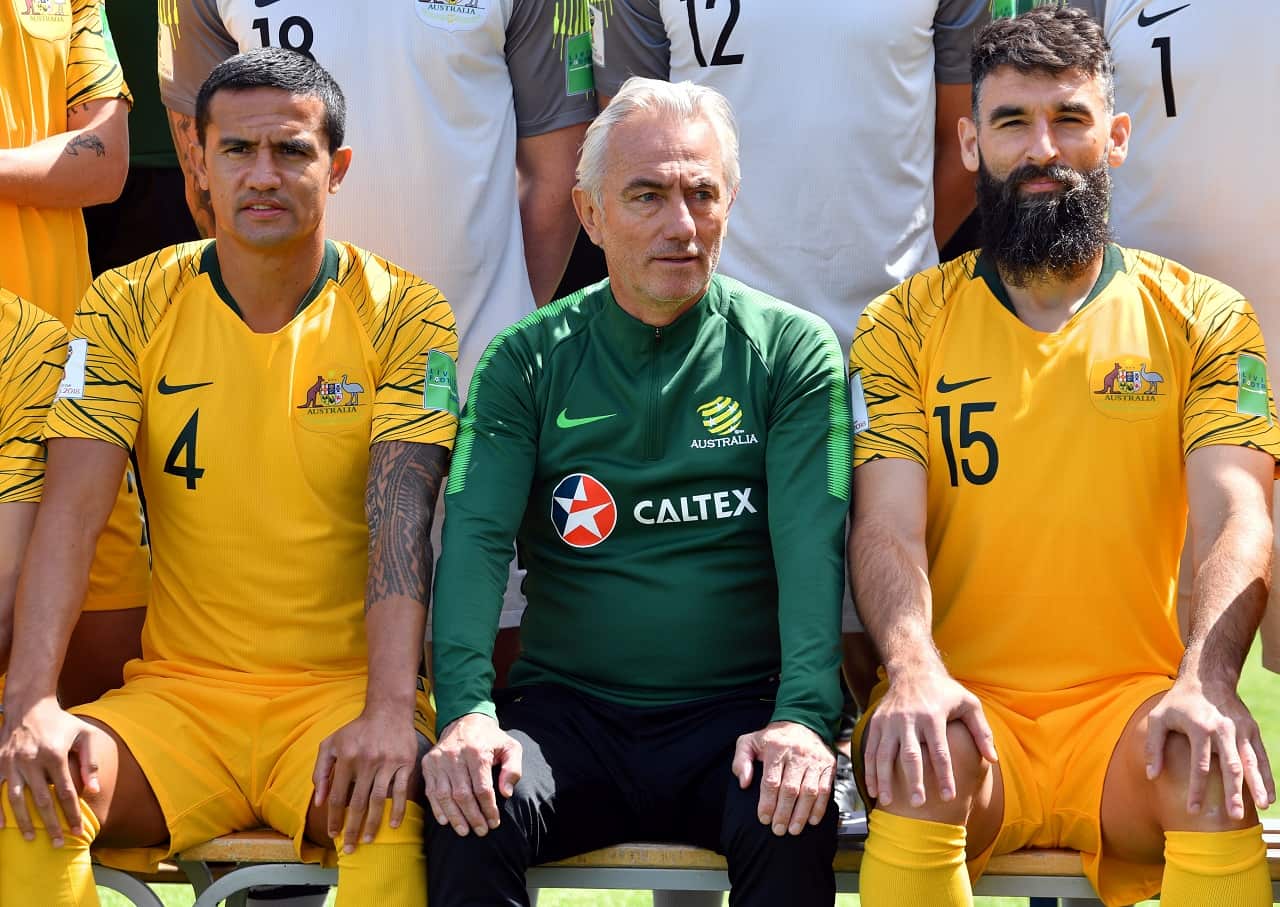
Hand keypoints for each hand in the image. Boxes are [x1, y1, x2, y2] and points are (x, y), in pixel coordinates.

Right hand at [0, 697, 99, 845]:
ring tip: (31, 839)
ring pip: (15, 800)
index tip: (78, 831)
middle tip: (57, 844)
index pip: (65, 792)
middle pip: (41, 801)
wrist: (29, 706)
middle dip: (50, 825)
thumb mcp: (84, 735)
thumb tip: (93, 791)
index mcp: (54, 754)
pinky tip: (3, 826)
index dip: (72, 814)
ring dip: (23, 822)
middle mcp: (31, 760)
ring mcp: (12, 763)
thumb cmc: (61, 722)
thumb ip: (90, 763)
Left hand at [311, 709, 420, 853]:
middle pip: (357, 803)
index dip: (334, 818)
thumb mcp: (331, 744)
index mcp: (346, 758)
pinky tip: (393, 824)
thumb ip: (321, 770)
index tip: (334, 834)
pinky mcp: (405, 762)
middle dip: (351, 828)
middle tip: (350, 848)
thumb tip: (318, 800)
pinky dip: (398, 809)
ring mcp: (387, 763)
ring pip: (378, 800)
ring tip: (367, 840)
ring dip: (372, 823)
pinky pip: (401, 791)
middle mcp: (366, 761)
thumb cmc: (357, 730)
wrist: (388, 710)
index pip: (337, 796)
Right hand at [421, 713, 521, 836]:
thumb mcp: (510, 747)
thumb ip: (513, 769)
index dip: (488, 808)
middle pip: (463, 794)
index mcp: (477, 751)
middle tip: (481, 831)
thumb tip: (506, 793)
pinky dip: (437, 808)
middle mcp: (455, 755)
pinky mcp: (428, 763)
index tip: (494, 822)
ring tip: (464, 831)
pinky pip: (431, 791)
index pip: (482, 788)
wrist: (465, 720)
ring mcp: (439, 760)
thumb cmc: (490, 738)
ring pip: (445, 795)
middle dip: (473, 817)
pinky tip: (446, 821)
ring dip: (455, 817)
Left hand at [732, 720, 834, 835]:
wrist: (802, 723)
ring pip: (809, 792)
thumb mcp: (749, 742)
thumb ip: (741, 761)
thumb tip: (744, 782)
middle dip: (784, 813)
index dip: (768, 803)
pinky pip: (826, 789)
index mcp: (775, 748)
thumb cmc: (772, 739)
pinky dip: (820, 808)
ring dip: (801, 814)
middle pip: (790, 789)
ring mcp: (814, 760)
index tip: (764, 819)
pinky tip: (812, 820)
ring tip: (793, 830)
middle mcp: (797, 754)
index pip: (771, 781)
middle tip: (778, 830)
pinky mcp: (828, 765)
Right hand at [862, 669, 995, 807]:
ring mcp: (889, 721)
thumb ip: (981, 732)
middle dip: (913, 781)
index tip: (949, 797)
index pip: (940, 751)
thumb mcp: (969, 704)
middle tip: (917, 804)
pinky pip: (870, 750)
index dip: (944, 776)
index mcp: (933, 716)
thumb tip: (992, 759)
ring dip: (884, 779)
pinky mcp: (876, 722)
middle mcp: (909, 719)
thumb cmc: (945, 692)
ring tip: (887, 802)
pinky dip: (869, 770)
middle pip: (910, 755)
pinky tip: (872, 788)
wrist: (912, 670)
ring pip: (884, 754)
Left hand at [1144, 679, 1273, 818]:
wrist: (1207, 678)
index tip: (1193, 810)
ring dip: (1257, 786)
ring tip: (1261, 807)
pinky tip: (1269, 796)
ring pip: (1251, 762)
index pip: (1199, 765)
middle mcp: (1223, 730)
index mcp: (1199, 728)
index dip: (1197, 789)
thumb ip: (1154, 746)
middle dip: (1232, 793)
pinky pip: (1261, 756)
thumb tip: (1151, 775)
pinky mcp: (1251, 730)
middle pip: (1230, 766)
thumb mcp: (1158, 718)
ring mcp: (1240, 730)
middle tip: (1234, 817)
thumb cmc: (1178, 702)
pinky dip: (1266, 776)